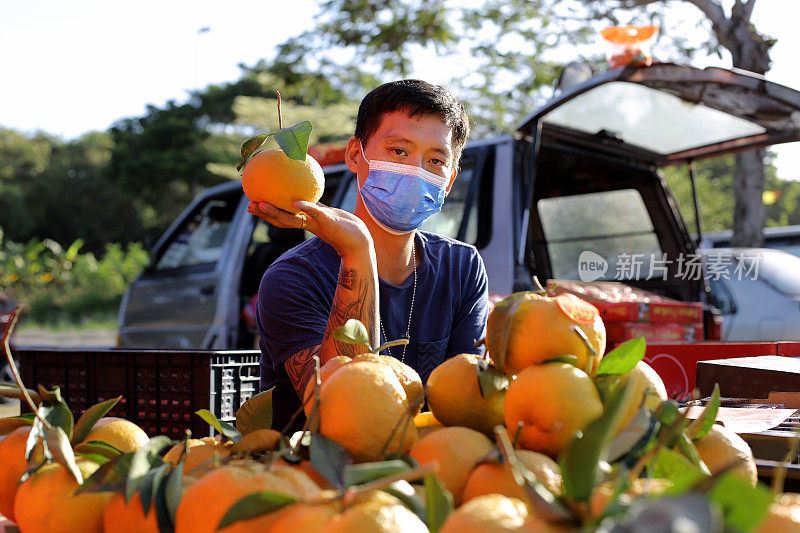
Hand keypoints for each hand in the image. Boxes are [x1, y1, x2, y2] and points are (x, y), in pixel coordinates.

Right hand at [247, 201, 373, 258]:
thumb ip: (313, 205)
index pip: (281, 218)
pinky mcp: (329, 223)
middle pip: (281, 220)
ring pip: (292, 219)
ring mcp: (317, 225)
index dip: (266, 213)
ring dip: (276, 213)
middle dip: (264, 213)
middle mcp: (308, 225)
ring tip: (262, 205)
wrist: (360, 240)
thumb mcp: (325, 212)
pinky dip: (305, 208)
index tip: (252, 204)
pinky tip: (295, 203)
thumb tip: (302, 190)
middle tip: (250, 205)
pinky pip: (315, 213)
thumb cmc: (343, 226)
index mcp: (305, 222)